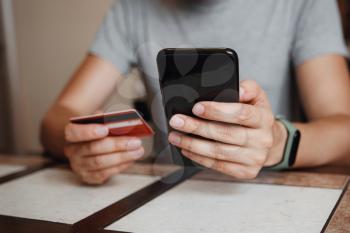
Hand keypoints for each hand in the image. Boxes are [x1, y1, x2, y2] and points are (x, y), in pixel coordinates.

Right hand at [64, 123, 144, 184]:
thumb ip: (105, 120)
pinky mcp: (88, 177)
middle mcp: (72, 151)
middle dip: (117, 145)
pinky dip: (120, 166)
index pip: (74, 132)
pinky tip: (130, 159)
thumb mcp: (99, 121)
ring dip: (122, 157)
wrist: (89, 145)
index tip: (106, 129)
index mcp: (71, 133)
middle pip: (93, 148)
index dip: (89, 131)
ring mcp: (79, 166)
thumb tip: (119, 122)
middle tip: (135, 141)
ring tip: (138, 151)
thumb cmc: (97, 132)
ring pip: (100, 162)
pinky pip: (105, 173)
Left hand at [168, 80, 286, 178]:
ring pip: (219, 152)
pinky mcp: (245, 172)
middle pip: (225, 133)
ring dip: (193, 144)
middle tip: (177, 121)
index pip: (240, 113)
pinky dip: (199, 157)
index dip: (217, 111)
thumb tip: (237, 89)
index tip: (196, 108)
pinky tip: (186, 149)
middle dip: (197, 127)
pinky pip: (218, 165)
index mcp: (264, 118)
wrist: (270, 142)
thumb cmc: (256, 117)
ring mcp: (254, 158)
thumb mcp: (257, 97)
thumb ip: (249, 88)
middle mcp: (262, 140)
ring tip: (175, 136)